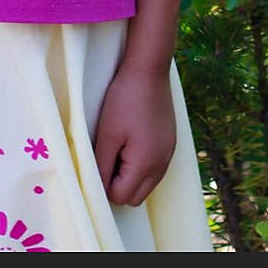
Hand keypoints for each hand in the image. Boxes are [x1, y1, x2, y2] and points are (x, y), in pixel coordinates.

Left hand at [94, 64, 175, 207]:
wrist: (149, 70)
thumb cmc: (124, 100)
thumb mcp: (107, 134)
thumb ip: (102, 166)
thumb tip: (98, 189)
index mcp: (145, 165)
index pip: (121, 197)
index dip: (104, 185)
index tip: (98, 162)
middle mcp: (162, 165)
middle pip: (136, 196)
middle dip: (118, 184)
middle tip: (107, 156)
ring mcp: (168, 154)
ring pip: (146, 184)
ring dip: (130, 175)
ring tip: (119, 147)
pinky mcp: (170, 143)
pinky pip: (155, 169)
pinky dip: (142, 164)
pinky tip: (132, 140)